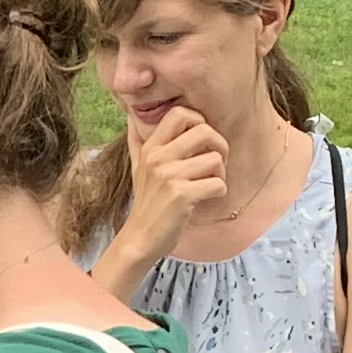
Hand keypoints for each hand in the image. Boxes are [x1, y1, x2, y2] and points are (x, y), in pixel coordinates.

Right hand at [97, 103, 229, 291]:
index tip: (201, 141)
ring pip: (216, 159)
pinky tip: (207, 198)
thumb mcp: (137, 168)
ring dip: (220, 174)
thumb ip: (137, 141)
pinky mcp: (182, 195)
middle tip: (215, 163)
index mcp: (151, 148)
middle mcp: (158, 158)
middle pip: (205, 131)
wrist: (140, 238)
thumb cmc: (146, 203)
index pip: (180, 114)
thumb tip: (131, 116)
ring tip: (208, 184)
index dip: (199, 121)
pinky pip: (218, 184)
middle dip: (219, 146)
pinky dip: (219, 192)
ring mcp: (169, 176)